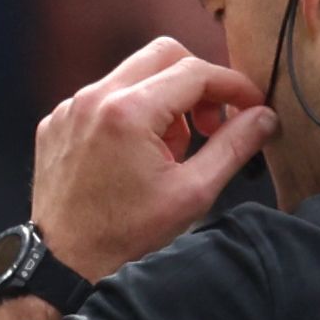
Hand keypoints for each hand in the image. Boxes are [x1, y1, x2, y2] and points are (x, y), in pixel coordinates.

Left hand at [27, 39, 272, 284]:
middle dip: (197, 83)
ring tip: (168, 151)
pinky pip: (103, 97)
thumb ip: (233, 146)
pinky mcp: (55, 123)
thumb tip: (264, 116)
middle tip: (209, 124)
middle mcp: (94, 99)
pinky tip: (134, 155)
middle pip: (163, 54)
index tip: (251, 105)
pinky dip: (129, 113)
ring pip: (132, 74)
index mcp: (129, 112)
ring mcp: (69, 109)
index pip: (196, 72)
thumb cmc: (125, 237)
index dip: (232, 86)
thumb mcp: (192, 193)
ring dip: (162, 100)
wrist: (61, 264)